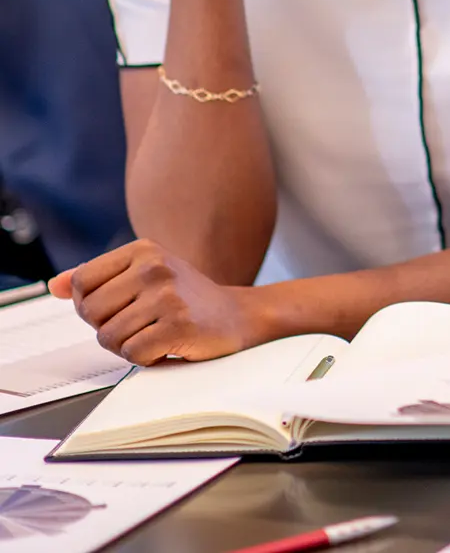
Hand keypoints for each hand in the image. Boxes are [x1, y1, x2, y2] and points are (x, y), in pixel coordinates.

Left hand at [48, 240, 266, 364]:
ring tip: (157, 332)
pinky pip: (133, 355)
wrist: (237, 316)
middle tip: (142, 322)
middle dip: (109, 327)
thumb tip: (54, 285)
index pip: (81, 282)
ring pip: (109, 338)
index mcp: (143, 250)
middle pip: (90, 312)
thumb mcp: (144, 275)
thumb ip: (98, 279)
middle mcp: (155, 267)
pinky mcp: (179, 325)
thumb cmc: (186, 298)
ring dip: (129, 345)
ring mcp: (168, 296)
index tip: (121, 306)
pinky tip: (169, 345)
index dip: (92, 304)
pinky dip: (148, 358)